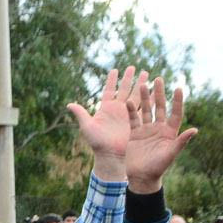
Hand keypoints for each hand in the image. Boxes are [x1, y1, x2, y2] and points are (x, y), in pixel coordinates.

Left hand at [66, 66, 141, 180]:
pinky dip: (148, 98)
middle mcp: (117, 110)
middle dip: (129, 79)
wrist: (110, 155)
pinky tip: (153, 90)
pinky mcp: (135, 121)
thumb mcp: (87, 127)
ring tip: (146, 73)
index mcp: (106, 109)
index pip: (108, 90)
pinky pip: (143, 107)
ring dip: (141, 85)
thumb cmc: (97, 143)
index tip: (115, 70)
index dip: (111, 80)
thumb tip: (68, 104)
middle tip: (134, 67)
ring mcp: (127, 115)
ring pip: (135, 96)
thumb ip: (80, 114)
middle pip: (124, 90)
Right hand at [124, 76, 197, 193]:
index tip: (178, 88)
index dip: (177, 102)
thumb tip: (195, 130)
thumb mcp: (171, 154)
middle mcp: (159, 129)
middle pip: (161, 107)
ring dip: (145, 98)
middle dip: (160, 94)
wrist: (142, 177)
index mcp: (170, 133)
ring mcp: (147, 130)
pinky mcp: (135, 134)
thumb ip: (181, 141)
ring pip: (146, 110)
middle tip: (159, 79)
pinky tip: (128, 101)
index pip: (176, 113)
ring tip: (143, 84)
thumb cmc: (158, 167)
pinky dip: (131, 111)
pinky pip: (133, 119)